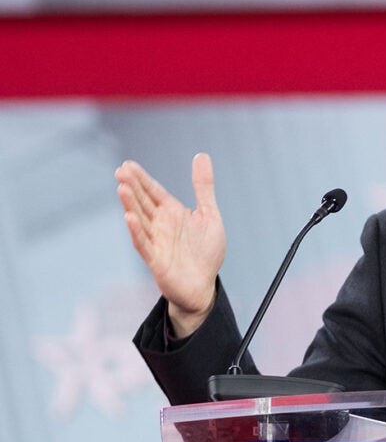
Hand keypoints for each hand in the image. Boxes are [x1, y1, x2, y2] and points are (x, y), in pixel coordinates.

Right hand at [115, 153, 225, 336]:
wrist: (204, 286)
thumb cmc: (205, 251)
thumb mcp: (209, 214)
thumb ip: (203, 187)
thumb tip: (201, 155)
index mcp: (172, 213)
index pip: (154, 191)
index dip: (142, 178)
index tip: (127, 165)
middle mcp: (161, 225)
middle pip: (144, 202)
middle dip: (132, 186)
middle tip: (121, 171)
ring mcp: (157, 242)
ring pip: (140, 220)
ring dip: (131, 205)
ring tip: (122, 188)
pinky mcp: (156, 260)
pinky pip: (144, 244)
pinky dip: (137, 231)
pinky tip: (129, 218)